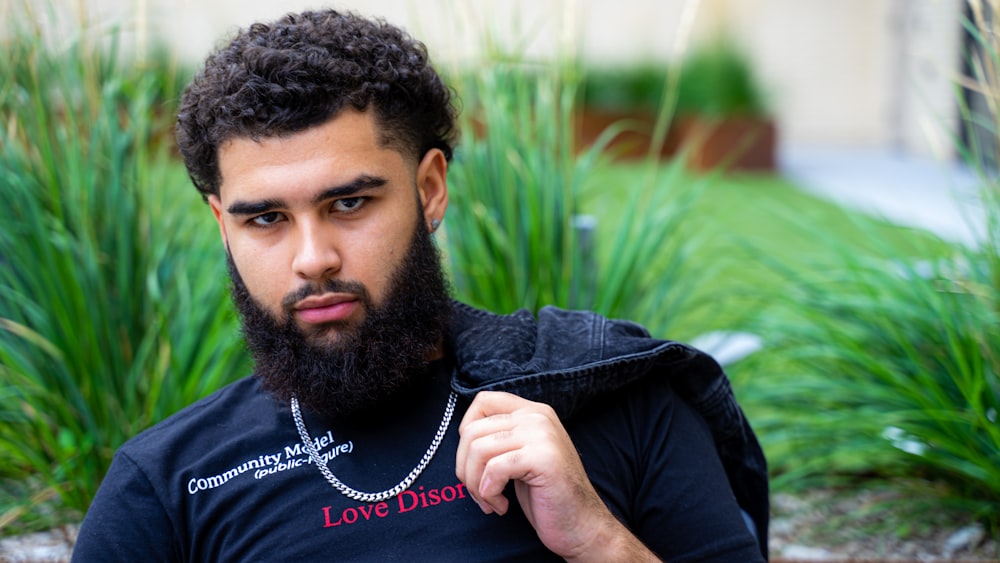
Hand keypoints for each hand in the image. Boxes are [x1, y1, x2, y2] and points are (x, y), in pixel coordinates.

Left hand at [455, 391, 658, 560]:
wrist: (582, 525)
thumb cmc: (546, 494)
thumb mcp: (521, 455)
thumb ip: (500, 437)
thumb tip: (463, 434)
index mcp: (533, 412)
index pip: (483, 401)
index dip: (466, 430)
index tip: (474, 461)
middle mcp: (538, 416)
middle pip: (473, 430)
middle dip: (465, 467)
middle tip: (479, 492)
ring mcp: (542, 434)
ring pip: (478, 449)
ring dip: (475, 484)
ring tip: (490, 501)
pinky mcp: (542, 457)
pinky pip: (494, 469)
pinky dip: (489, 492)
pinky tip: (501, 506)